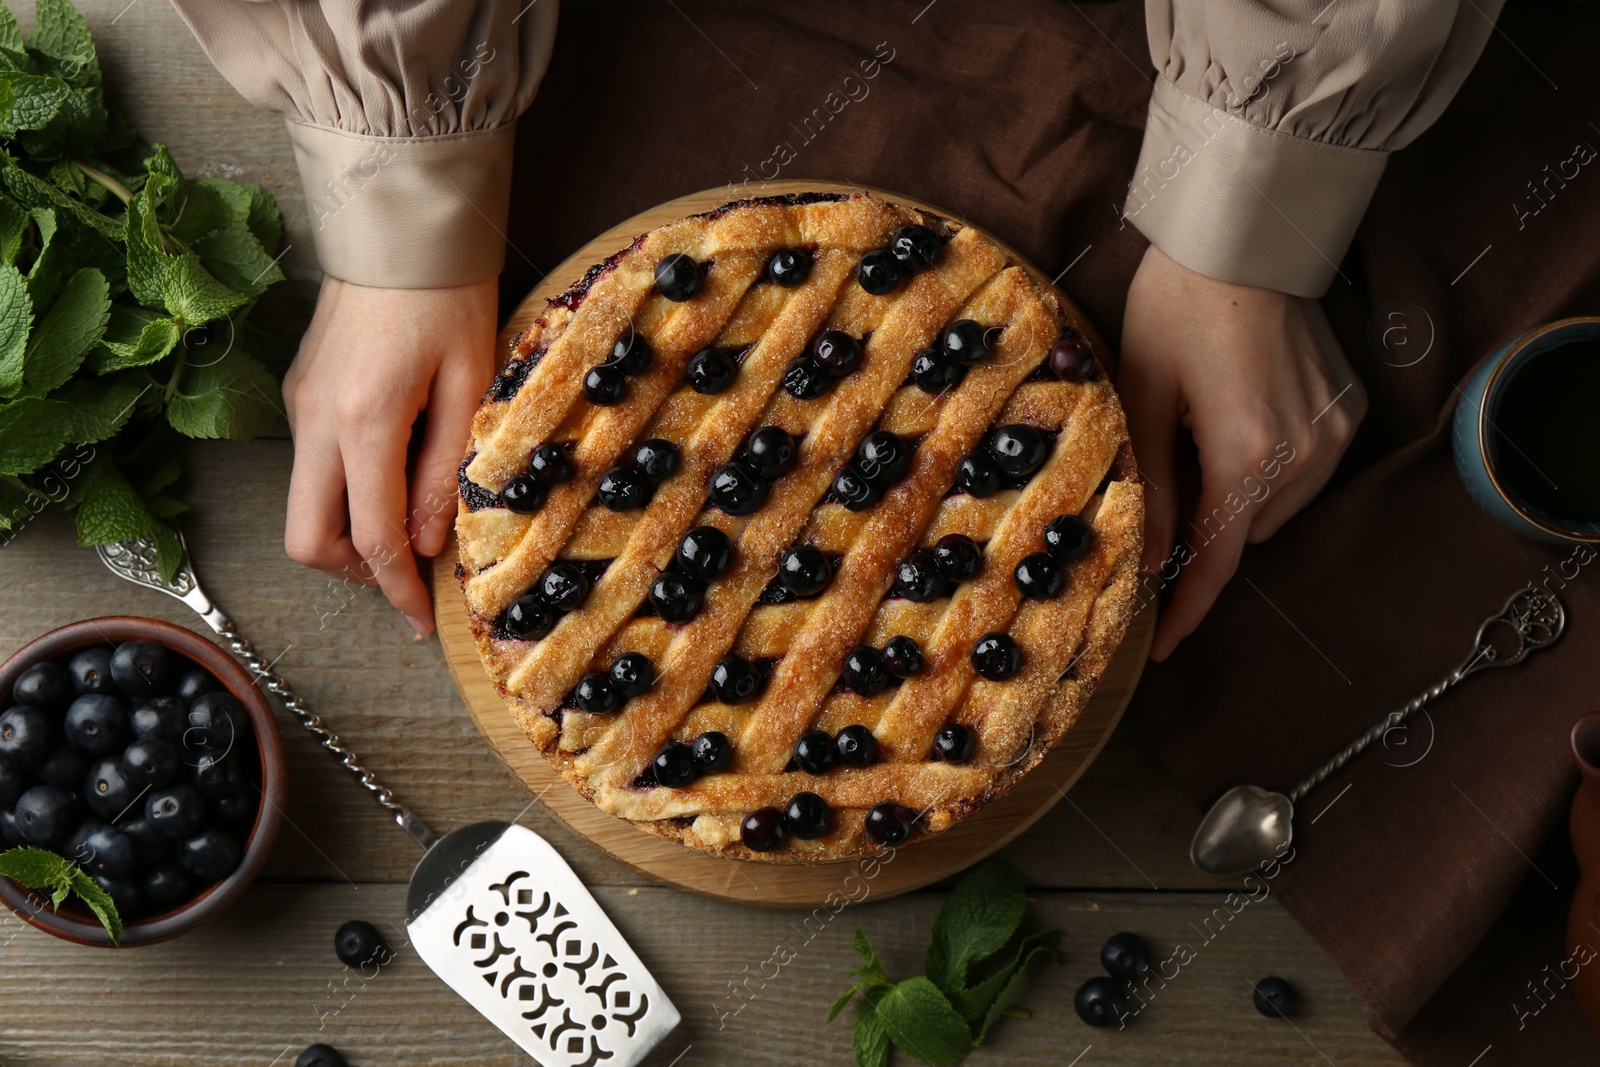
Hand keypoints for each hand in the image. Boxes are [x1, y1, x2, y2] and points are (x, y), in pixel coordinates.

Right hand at [281, 276, 496, 633]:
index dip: (397, 590)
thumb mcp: (468, 386)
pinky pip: (312, 468)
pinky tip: (394, 476)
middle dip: (356, 573)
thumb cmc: (448, 297)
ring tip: (408, 526)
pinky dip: (345, 492)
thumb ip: (445, 471)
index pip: (370, 539)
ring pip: (304, 508)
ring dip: (348, 535)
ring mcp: (298, 408)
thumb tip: (427, 543)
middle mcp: (314, 421)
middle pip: (308, 539)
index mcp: (362, 422)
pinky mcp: (299, 394)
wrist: (399, 228)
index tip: (422, 620)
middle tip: (408, 575)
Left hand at [1119, 245, 1365, 660]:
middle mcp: (1303, 454)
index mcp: (1246, 455)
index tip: (1163, 643)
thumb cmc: (1178, 306)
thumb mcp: (1144, 397)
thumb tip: (1152, 556)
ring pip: (1273, 506)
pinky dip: (1267, 464)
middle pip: (1243, 533)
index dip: (1187, 608)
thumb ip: (1152, 485)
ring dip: (1236, 493)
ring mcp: (1334, 432)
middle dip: (1202, 525)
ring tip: (1200, 430)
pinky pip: (1302, 470)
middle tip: (1165, 474)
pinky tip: (1238, 414)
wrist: (1246, 237)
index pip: (1216, 560)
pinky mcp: (1348, 410)